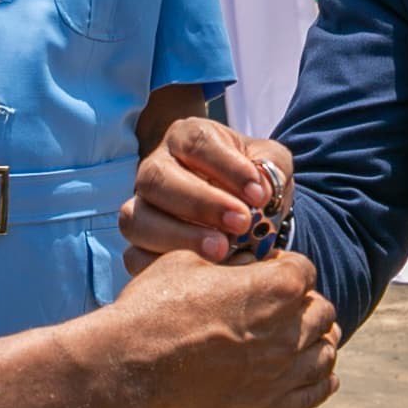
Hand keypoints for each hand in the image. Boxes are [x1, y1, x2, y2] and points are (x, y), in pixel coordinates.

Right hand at [99, 249, 336, 407]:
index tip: (266, 272)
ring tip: (299, 338)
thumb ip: (230, 262)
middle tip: (279, 306)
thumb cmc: (153, 309)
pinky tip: (319, 374)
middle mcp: (289, 331)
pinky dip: (322, 379)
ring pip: (326, 352)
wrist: (129, 368)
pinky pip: (315, 393)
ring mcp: (282, 374)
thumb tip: (248, 263)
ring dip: (316, 340)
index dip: (285, 267)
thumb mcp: (189, 263)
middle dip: (303, 302)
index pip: (304, 269)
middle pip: (321, 311)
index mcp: (275, 288)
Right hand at [121, 117, 292, 270]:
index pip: (196, 143)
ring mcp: (141, 205)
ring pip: (137, 218)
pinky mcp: (140, 243)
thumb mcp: (272, 164)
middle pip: (157, 178)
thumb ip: (271, 171)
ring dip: (180, 236)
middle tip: (241, 223)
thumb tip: (262, 190)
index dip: (227, 168)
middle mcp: (155, 167)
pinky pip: (135, 256)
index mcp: (186, 137)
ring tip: (221, 249)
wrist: (247, 213)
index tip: (259, 194)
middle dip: (200, 203)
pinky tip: (199, 269)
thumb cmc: (254, 181)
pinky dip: (164, 264)